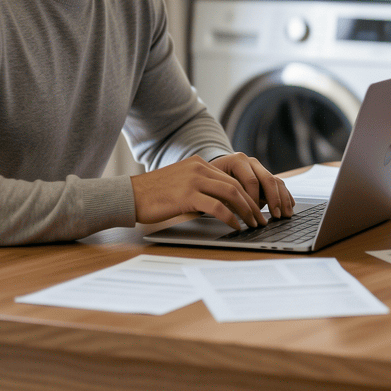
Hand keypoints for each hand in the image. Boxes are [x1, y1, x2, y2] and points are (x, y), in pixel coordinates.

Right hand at [130, 153, 293, 230]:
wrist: (129, 195)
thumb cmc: (153, 195)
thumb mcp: (181, 183)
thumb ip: (201, 187)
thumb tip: (224, 204)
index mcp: (199, 163)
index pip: (232, 178)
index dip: (248, 194)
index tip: (256, 208)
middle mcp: (199, 168)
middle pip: (236, 184)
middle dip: (252, 203)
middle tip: (261, 218)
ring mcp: (193, 180)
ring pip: (231, 193)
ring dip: (246, 210)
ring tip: (253, 224)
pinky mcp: (187, 195)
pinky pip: (217, 206)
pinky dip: (231, 217)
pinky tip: (236, 226)